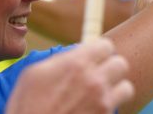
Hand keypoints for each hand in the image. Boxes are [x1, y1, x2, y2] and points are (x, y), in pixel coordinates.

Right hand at [6, 39, 133, 113]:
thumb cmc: (26, 107)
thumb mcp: (34, 74)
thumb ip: (61, 59)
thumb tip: (77, 53)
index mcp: (77, 64)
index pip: (106, 45)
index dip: (100, 50)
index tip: (95, 56)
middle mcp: (95, 81)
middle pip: (121, 64)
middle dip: (111, 67)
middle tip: (100, 73)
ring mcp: (103, 103)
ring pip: (126, 88)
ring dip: (116, 89)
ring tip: (101, 94)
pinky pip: (117, 109)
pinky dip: (109, 109)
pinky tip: (94, 110)